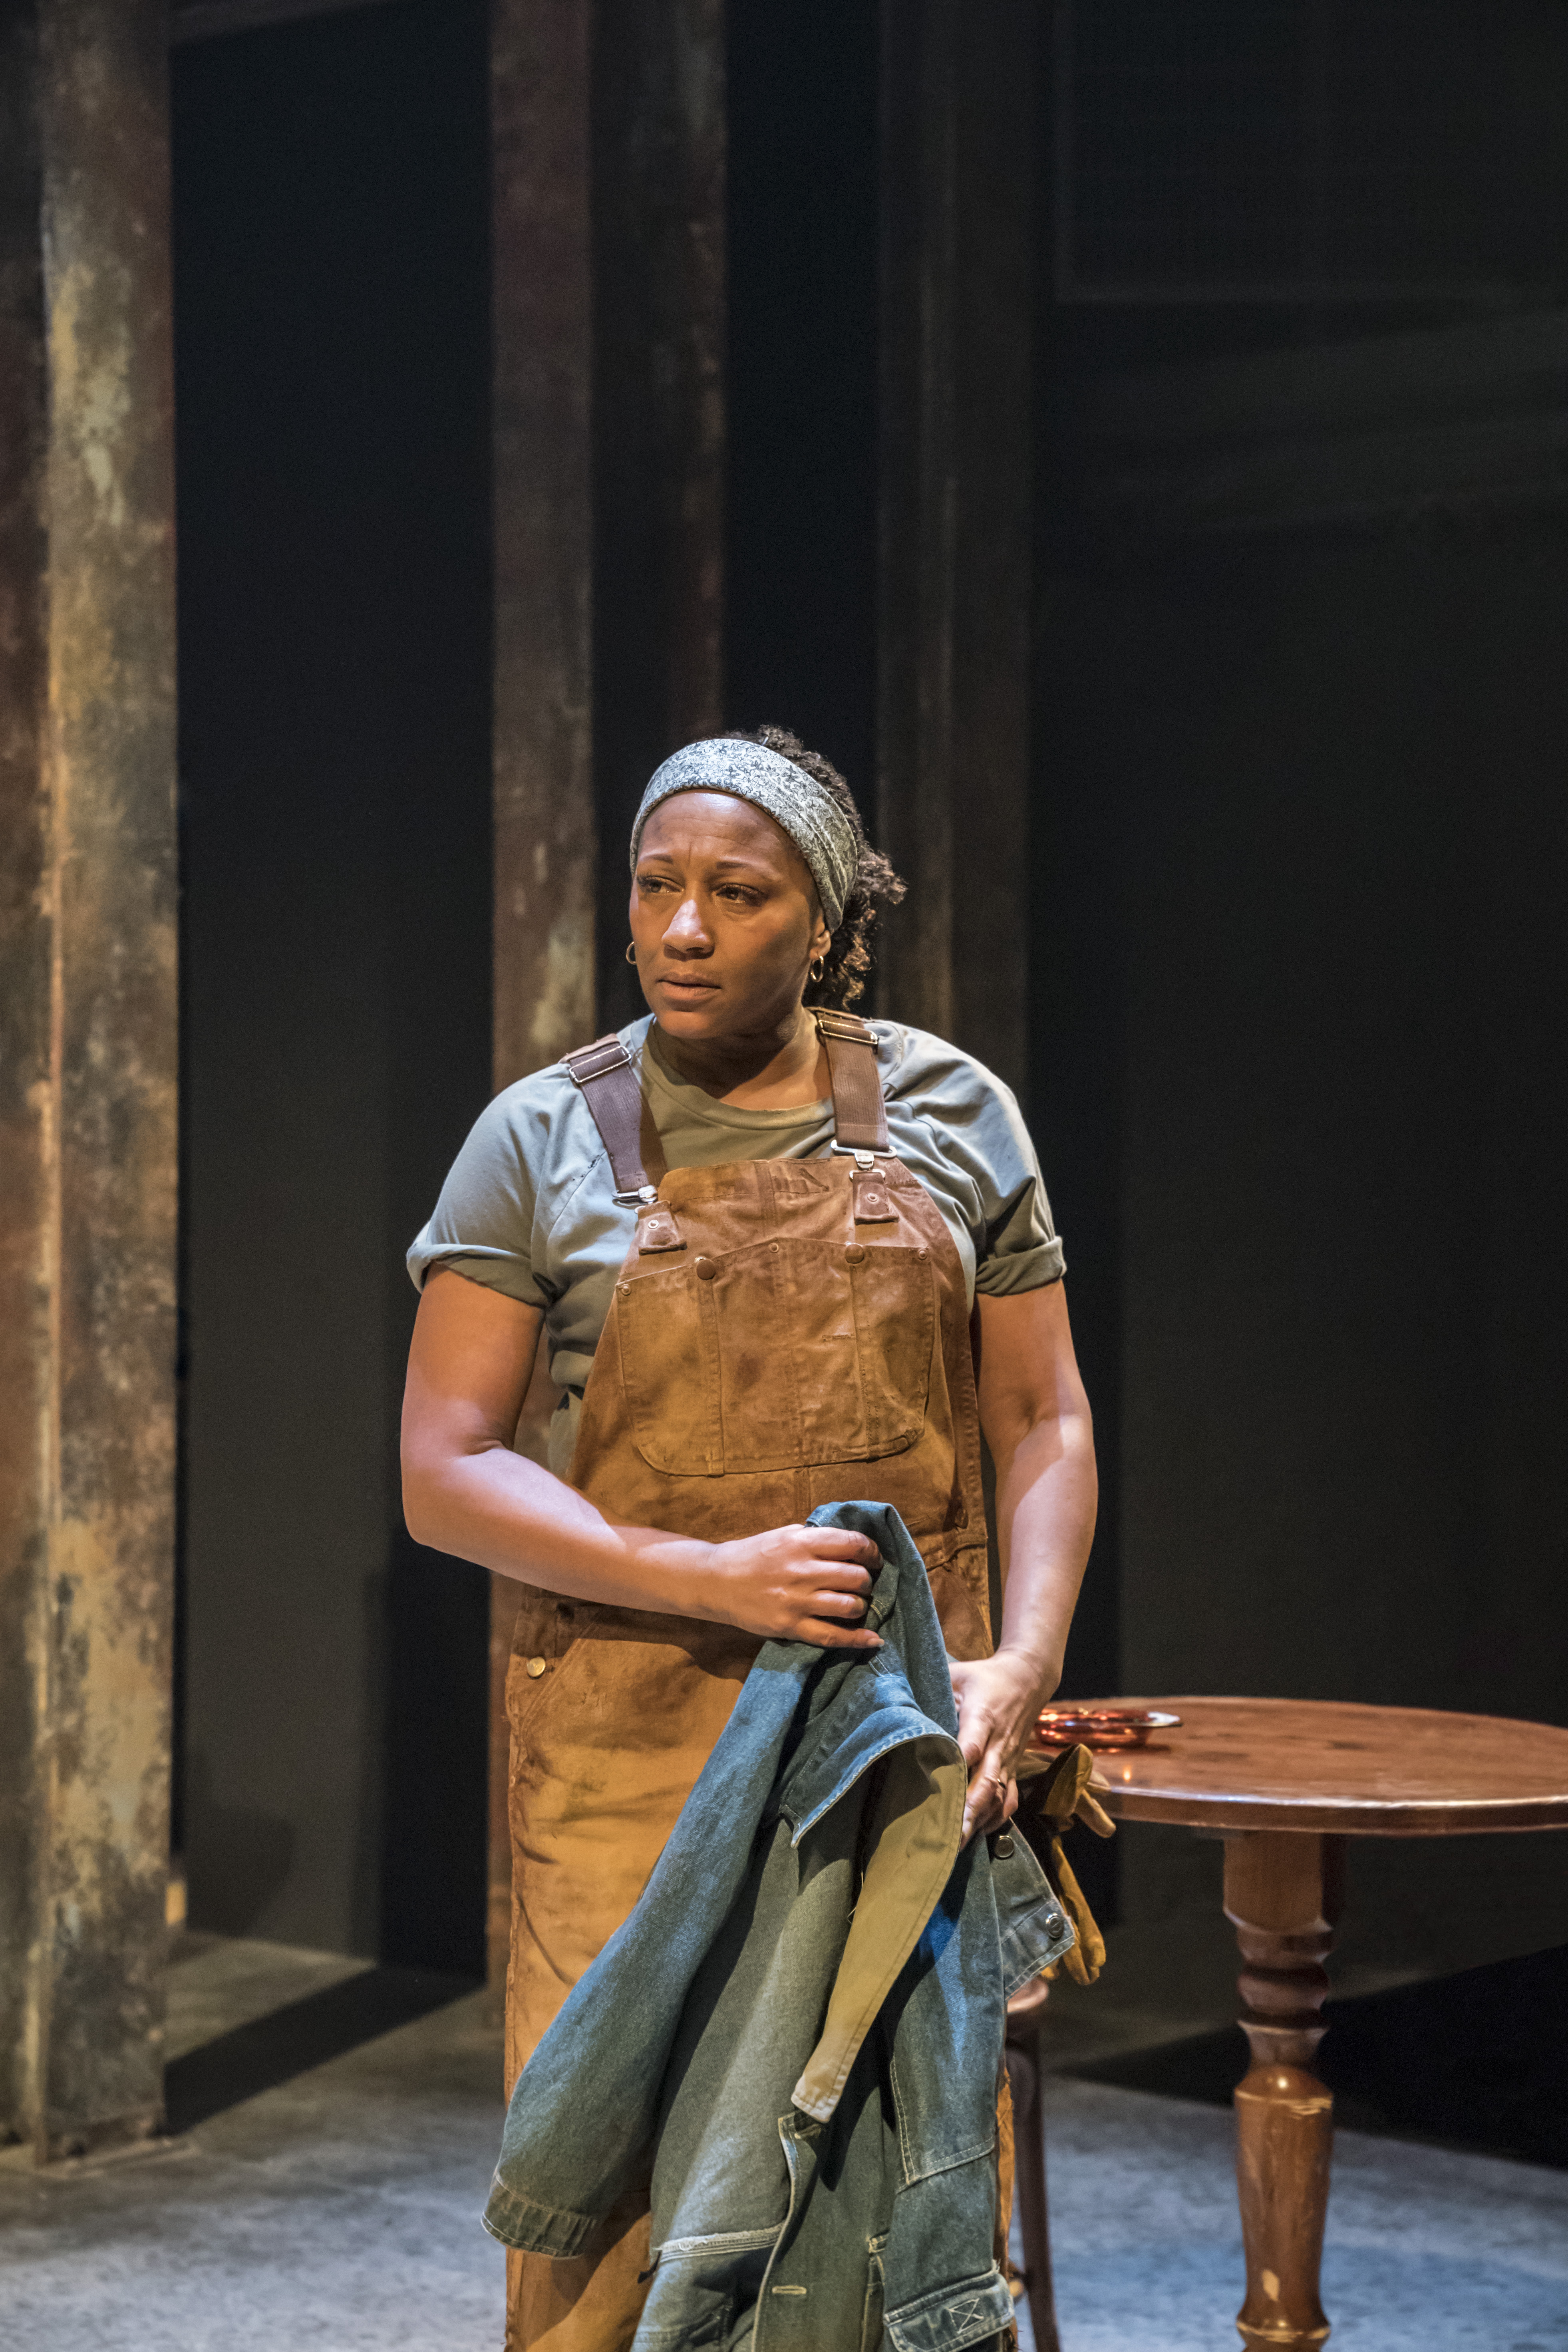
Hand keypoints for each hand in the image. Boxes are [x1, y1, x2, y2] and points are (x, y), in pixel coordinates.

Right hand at [702, 1523, 882, 1647]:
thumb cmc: (753, 1555)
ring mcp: (797, 1601)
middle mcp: (802, 1570)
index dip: (872, 1552)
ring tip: (855, 1604)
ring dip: (861, 1606)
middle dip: (867, 1580)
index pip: (853, 1544)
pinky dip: (858, 1639)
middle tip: (863, 1583)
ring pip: (850, 1606)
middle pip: (857, 1577)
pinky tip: (873, 1640)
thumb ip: (817, 1539)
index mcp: (802, 1542)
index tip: (874, 1559)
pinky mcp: (790, 1626)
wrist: (716, 1580)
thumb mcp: (785, 1534)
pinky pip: (832, 1636)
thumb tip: (853, 1546)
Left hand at [949, 1647, 1055, 1842]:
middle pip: (987, 1781)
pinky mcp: (1013, 1767)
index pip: (972, 1744)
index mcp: (982, 1717)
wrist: (1027, 1678)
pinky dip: (996, 1818)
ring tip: (960, 1843)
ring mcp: (1008, 1758)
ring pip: (999, 1796)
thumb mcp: (956, 1675)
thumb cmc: (982, 1678)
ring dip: (981, 1820)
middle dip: (969, 1810)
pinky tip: (979, 1831)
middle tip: (951, 1835)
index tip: (944, 1783)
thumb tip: (899, 1703)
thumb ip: (932, 1690)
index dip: (960, 1763)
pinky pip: (1009, 1799)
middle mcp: (998, 1743)